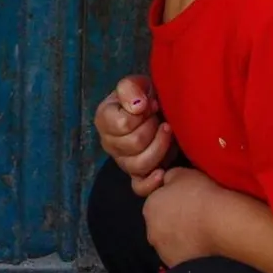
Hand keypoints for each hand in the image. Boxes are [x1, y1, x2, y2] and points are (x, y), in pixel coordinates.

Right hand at [94, 75, 174, 193]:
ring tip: (168, 132)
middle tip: (160, 119)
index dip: (141, 116)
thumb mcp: (137, 84)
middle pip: (133, 145)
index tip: (151, 105)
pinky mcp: (138, 176)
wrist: (161, 109)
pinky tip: (163, 171)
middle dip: (152, 129)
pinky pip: (139, 187)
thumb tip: (137, 107)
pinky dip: (151, 182)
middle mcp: (110, 143)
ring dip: (160, 147)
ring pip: (138, 165)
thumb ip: (131, 88)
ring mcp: (123, 162)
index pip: (121, 125)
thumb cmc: (146, 96)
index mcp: (104, 120)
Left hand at [142, 166, 230, 266]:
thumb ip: (169, 177)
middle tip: (195, 217)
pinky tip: (204, 246)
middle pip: (162, 224)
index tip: (189, 201)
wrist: (221, 224)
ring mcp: (162, 251)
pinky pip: (182, 256)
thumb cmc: (202, 195)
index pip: (157, 202)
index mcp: (149, 206)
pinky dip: (190, 251)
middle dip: (174, 221)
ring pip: (170, 242)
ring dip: (181, 238)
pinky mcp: (177, 265)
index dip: (173, 201)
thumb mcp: (182, 173)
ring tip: (202, 232)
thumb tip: (167, 182)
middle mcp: (150, 231)